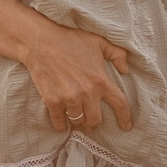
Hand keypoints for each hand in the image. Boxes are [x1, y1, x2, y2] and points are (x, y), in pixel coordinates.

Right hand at [19, 13, 133, 130]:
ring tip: (77, 119)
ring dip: (79, 122)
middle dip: (94, 121)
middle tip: (90, 118)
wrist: (40, 42)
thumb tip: (126, 70)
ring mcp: (69, 98)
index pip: (120, 104)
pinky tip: (62, 123)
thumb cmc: (70, 40)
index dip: (125, 118)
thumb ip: (117, 54)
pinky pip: (60, 122)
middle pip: (96, 120)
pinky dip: (61, 125)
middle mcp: (87, 93)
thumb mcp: (98, 42)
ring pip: (78, 122)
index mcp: (101, 80)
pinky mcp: (52, 101)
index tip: (126, 126)